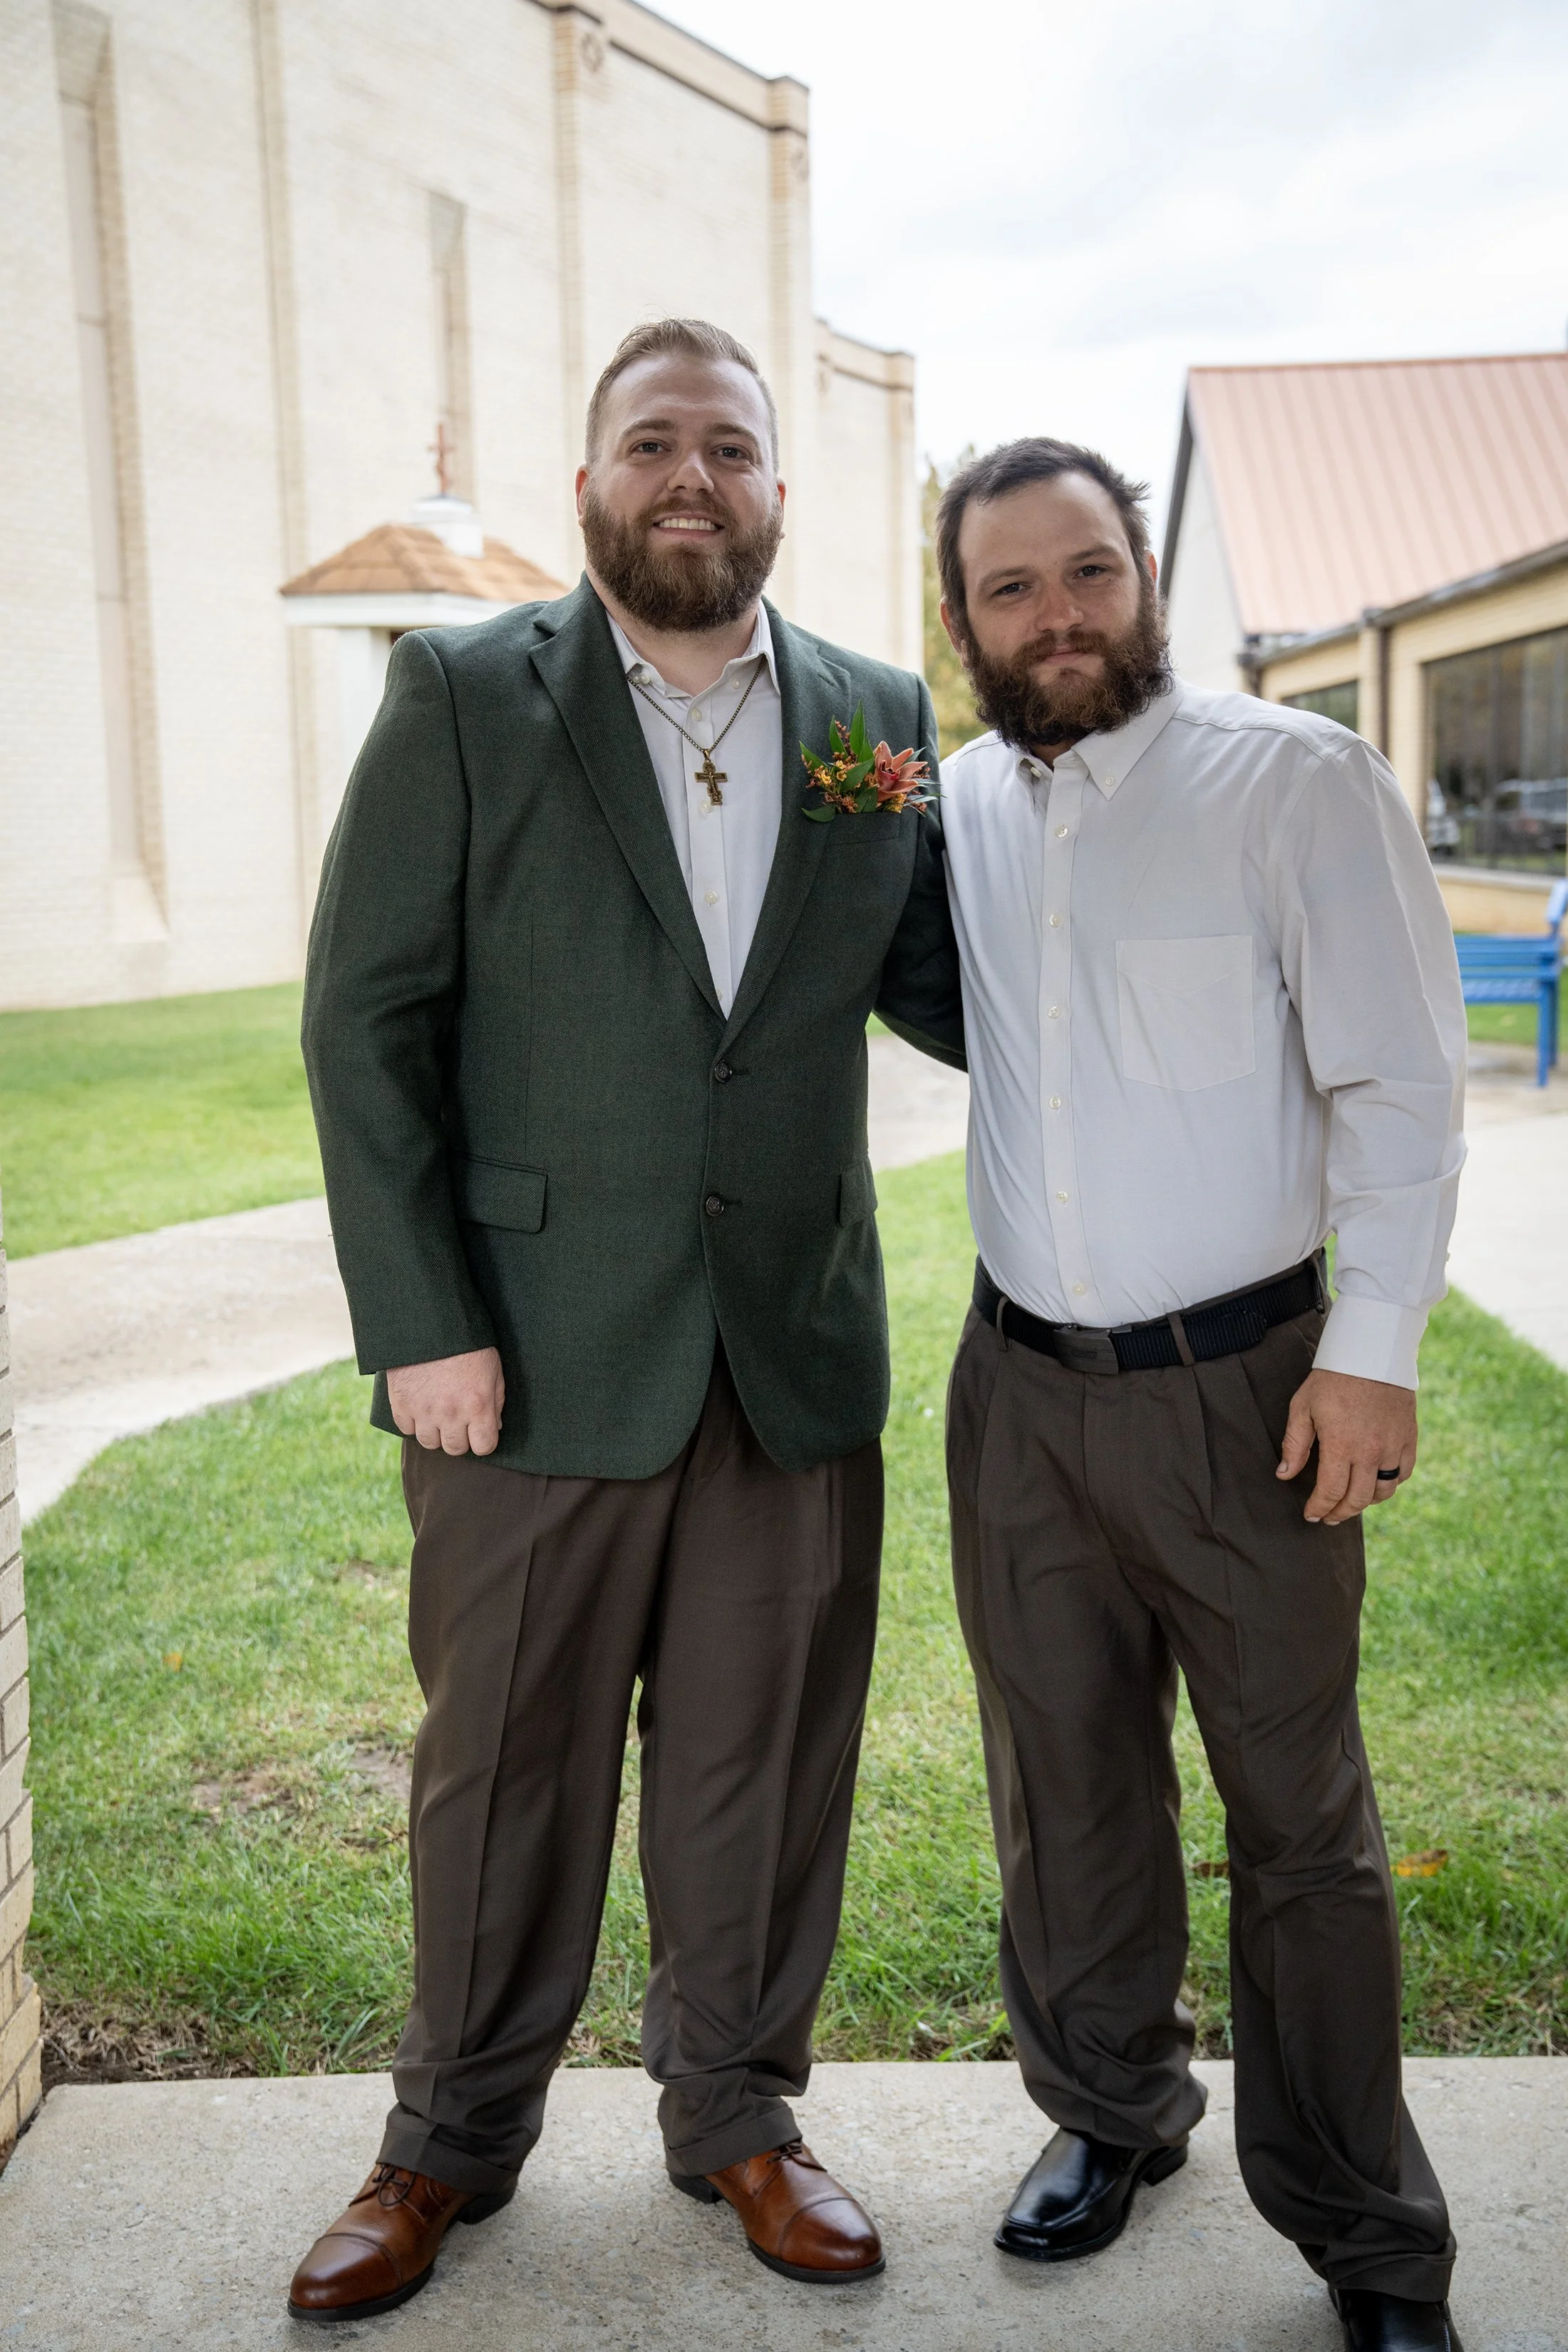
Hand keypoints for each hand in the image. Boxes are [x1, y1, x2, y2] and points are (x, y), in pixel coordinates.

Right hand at [387, 1347, 504, 1455]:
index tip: (480, 1431)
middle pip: (455, 1448)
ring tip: (438, 1413)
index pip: (484, 1447)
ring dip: (435, 1432)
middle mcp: (451, 1414)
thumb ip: (496, 1401)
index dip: (484, 1440)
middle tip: (458, 1421)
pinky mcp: (400, 1403)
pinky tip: (419, 1406)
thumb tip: (494, 1426)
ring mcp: (423, 1411)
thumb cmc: (468, 1344)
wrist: (430, 1321)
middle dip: (460, 1438)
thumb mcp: (493, 1369)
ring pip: (429, 1443)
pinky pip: (405, 1429)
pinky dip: (412, 1421)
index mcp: (478, 1406)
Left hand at [1277, 1367, 1415, 1524]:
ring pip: (1383, 1491)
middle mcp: (1371, 1451)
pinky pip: (1403, 1473)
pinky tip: (1376, 1484)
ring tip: (1351, 1503)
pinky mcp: (1409, 1437)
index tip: (1311, 1514)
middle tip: (1329, 1516)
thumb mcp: (1303, 1407)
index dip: (1319, 1508)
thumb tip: (1284, 1474)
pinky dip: (1390, 1484)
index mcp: (1341, 1445)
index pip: (1331, 1492)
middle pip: (1358, 1499)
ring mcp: (1393, 1446)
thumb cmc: (1332, 1379)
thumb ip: (1295, 1444)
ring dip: (1366, 1502)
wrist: (1371, 1353)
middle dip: (1340, 1512)